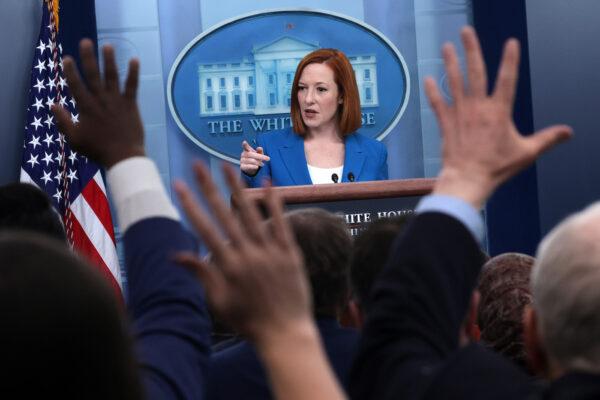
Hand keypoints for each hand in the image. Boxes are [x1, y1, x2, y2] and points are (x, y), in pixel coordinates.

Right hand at [52, 39, 144, 167]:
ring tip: (107, 46)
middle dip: (88, 58)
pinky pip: (132, 86)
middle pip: (93, 75)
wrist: (123, 156)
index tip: (66, 58)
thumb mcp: (74, 138)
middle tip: (85, 42)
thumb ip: (63, 121)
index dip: (70, 71)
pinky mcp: (131, 105)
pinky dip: (133, 73)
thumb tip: (53, 104)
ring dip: (109, 60)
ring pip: (112, 77)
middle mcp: (101, 101)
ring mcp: (116, 101)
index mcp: (86, 108)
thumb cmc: (98, 149)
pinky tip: (134, 59)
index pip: (76, 85)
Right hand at [174, 162, 310, 346]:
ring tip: (227, 166)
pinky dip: (274, 204)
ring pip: (251, 213)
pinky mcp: (289, 253)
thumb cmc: (249, 321)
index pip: (204, 228)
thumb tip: (176, 255)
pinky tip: (268, 184)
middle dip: (208, 187)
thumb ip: (201, 274)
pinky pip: (280, 223)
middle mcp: (247, 254)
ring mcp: (270, 252)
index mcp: (228, 266)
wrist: (285, 334)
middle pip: (224, 214)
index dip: (190, 204)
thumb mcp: (219, 302)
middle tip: (197, 164)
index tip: (178, 186)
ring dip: (237, 188)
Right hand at [240, 140, 269, 175]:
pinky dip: (253, 166)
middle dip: (260, 156)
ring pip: (251, 160)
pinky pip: (248, 166)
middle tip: (268, 158)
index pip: (245, 147)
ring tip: (262, 164)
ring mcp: (242, 160)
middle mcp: (243, 154)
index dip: (245, 145)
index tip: (244, 142)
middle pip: (251, 154)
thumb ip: (260, 151)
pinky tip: (257, 167)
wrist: (252, 169)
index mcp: (247, 150)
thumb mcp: (259, 154)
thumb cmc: (256, 159)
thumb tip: (260, 148)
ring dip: (258, 162)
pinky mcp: (242, 167)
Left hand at [425, 26, 571, 207]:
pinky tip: (427, 78)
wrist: (467, 179)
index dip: (510, 60)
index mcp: (499, 112)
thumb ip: (547, 139)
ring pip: (454, 83)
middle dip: (471, 50)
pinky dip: (432, 91)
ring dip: (450, 63)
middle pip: (475, 72)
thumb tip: (568, 132)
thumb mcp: (526, 153)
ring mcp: (460, 114)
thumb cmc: (497, 167)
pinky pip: (437, 104)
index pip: (507, 80)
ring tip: (446, 46)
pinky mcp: (446, 124)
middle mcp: (478, 108)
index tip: (511, 43)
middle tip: (466, 32)